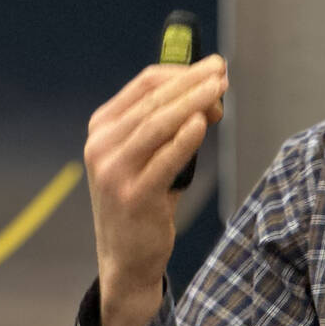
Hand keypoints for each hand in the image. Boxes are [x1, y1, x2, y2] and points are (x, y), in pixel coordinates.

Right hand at [84, 55, 227, 325]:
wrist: (127, 257)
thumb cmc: (145, 200)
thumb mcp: (150, 157)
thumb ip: (173, 126)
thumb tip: (212, 98)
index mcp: (103, 128)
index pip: (144, 85)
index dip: (182, 72)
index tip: (213, 68)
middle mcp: (101, 145)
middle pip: (154, 100)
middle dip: (192, 82)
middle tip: (223, 71)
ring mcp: (113, 171)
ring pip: (158, 124)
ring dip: (193, 101)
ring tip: (220, 90)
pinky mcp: (133, 196)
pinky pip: (163, 160)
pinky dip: (184, 139)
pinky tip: (202, 123)